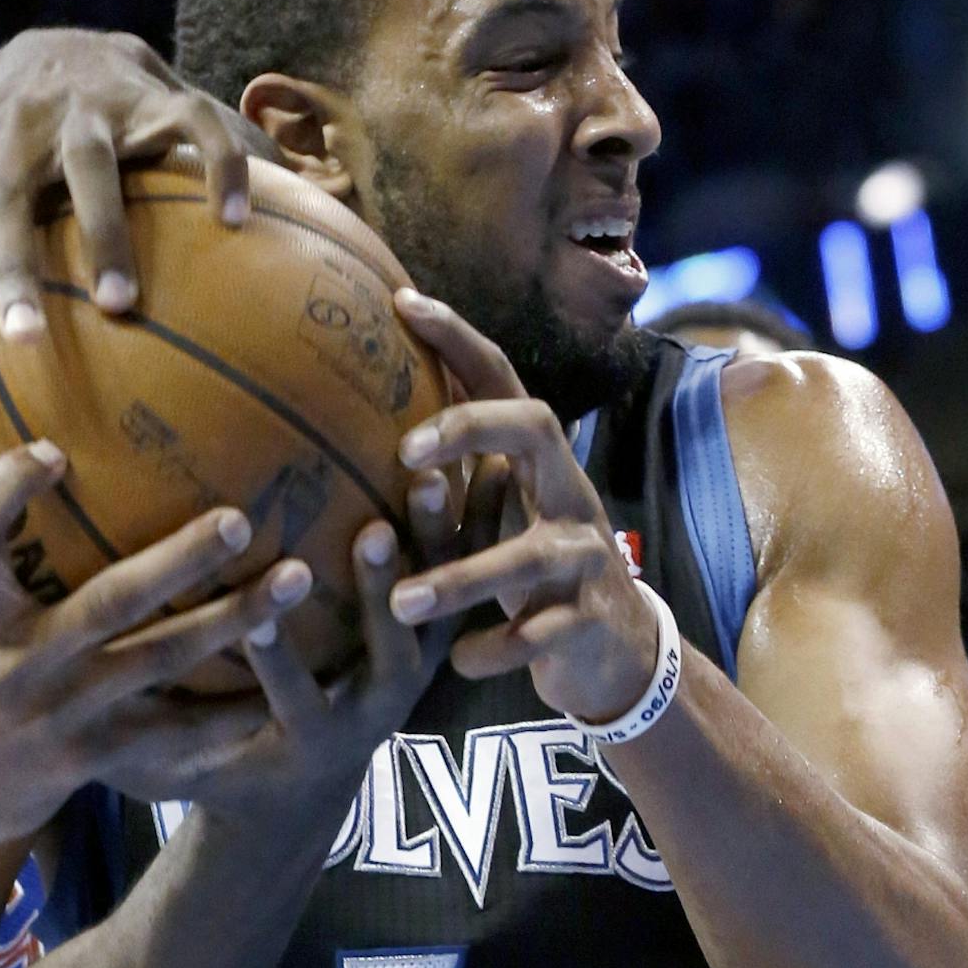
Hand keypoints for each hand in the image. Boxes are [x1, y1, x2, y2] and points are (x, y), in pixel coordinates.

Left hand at [0, 29, 250, 345]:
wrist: (55, 44)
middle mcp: (23, 122)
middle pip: (13, 199)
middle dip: (16, 267)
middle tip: (26, 341)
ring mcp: (94, 104)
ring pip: (97, 167)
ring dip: (107, 232)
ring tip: (118, 305)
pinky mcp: (161, 94)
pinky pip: (196, 129)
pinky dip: (219, 170)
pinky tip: (235, 225)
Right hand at [0, 406, 309, 863]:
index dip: (7, 491)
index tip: (54, 452)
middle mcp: (21, 661)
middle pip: (110, 604)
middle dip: (179, 562)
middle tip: (241, 520)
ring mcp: (63, 713)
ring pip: (160, 664)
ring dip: (233, 624)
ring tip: (296, 581)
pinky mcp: (90, 759)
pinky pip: (170, 739)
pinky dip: (227, 719)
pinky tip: (285, 688)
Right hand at [105, 468, 459, 822]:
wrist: (292, 806)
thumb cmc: (209, 773)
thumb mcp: (159, 770)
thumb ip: (120, 737)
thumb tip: (44, 697)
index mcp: (302, 740)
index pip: (289, 699)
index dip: (279, 659)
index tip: (262, 611)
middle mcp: (366, 714)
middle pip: (389, 656)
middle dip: (380, 598)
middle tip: (373, 536)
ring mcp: (409, 684)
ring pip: (437, 615)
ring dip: (438, 551)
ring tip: (430, 480)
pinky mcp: (429, 650)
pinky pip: (460, 587)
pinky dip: (469, 533)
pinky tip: (473, 464)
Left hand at [384, 289, 660, 721]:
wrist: (612, 653)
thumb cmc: (527, 572)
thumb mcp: (492, 515)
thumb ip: (448, 473)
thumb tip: (355, 414)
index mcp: (534, 463)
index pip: (500, 381)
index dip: (457, 339)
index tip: (402, 303)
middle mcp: (566, 493)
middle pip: (535, 430)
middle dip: (471, 430)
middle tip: (403, 455)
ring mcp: (584, 557)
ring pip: (528, 556)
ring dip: (461, 578)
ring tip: (402, 601)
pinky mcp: (589, 621)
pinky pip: (543, 634)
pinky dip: (497, 650)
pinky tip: (460, 664)